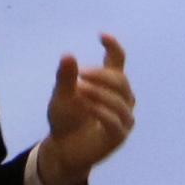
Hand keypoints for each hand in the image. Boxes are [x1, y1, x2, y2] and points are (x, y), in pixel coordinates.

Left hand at [33, 34, 136, 184]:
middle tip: (80, 74)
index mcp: (109, 85)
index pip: (118, 61)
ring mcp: (123, 118)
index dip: (114, 47)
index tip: (101, 36)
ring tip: (79, 91)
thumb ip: (65, 78)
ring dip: (99, 92)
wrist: (63, 149)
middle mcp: (121, 99)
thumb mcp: (61, 96)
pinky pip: (116, 121)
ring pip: (120, 99)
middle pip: (120, 79)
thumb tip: (67, 55)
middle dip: (100, 75)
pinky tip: (88, 107)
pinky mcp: (118, 136)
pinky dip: (102, 111)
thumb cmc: (66, 119)